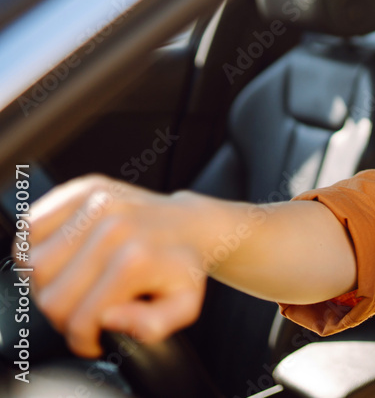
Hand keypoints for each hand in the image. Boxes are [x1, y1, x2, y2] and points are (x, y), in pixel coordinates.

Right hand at [19, 174, 205, 357]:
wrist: (190, 224)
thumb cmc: (182, 267)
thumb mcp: (183, 306)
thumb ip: (152, 325)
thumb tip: (109, 318)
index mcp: (135, 259)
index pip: (79, 319)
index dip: (83, 339)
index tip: (93, 338)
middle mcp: (113, 227)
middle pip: (51, 296)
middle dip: (63, 316)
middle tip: (81, 314)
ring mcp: (96, 204)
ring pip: (33, 264)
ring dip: (45, 284)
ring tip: (72, 286)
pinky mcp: (82, 189)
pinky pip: (31, 227)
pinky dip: (34, 247)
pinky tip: (61, 258)